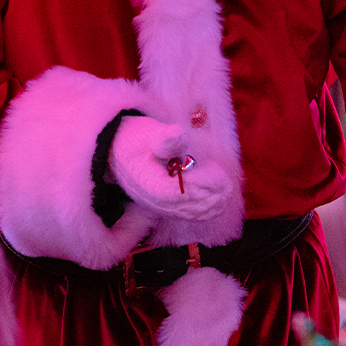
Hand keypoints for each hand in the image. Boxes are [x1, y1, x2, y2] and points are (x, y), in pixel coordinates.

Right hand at [110, 115, 232, 220]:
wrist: (118, 149)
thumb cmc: (135, 138)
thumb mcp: (147, 131)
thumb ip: (164, 136)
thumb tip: (179, 134)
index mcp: (144, 181)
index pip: (174, 192)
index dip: (198, 185)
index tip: (216, 171)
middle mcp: (150, 199)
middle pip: (183, 207)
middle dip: (209, 196)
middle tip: (227, 183)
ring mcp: (157, 205)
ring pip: (187, 214)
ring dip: (211, 205)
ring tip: (226, 189)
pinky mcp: (165, 206)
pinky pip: (187, 214)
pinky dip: (206, 210)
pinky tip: (220, 200)